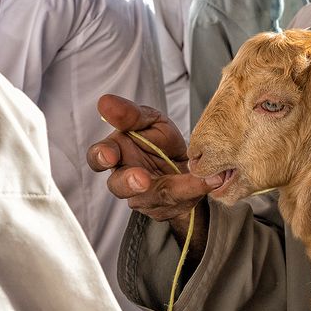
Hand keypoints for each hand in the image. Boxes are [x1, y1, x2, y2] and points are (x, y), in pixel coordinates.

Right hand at [86, 95, 221, 249]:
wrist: (187, 162)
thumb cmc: (160, 140)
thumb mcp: (149, 120)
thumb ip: (130, 115)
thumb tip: (105, 102)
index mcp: (116, 153)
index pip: (99, 156)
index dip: (101, 157)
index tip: (108, 156)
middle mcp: (125, 180)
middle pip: (119, 186)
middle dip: (130, 183)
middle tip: (142, 179)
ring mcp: (144, 198)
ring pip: (155, 197)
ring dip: (178, 188)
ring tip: (198, 176)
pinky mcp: (166, 209)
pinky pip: (179, 204)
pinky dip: (197, 190)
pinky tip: (211, 180)